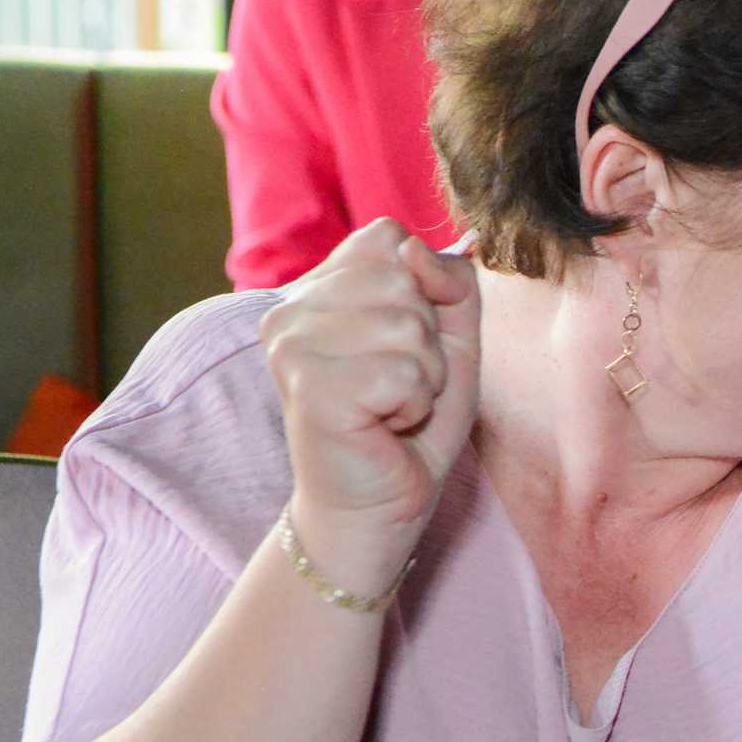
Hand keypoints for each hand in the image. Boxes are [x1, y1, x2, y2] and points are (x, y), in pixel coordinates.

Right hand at [259, 221, 480, 579]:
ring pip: (407, 327)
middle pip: (403, 281)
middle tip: (400, 386)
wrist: (380, 503)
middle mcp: (290, 308)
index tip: (409, 341)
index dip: (426, 287)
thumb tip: (418, 251)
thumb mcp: (451, 339)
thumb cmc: (412, 421)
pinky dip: (413, 406)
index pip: (389, 238)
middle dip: (429, 343)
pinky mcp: (308, 386)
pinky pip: (403, 374)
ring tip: (392, 407)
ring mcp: (291, 345)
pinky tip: (385, 425)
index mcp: (317, 288)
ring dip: (424, 378)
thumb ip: (449, 283)